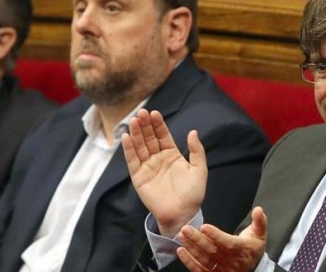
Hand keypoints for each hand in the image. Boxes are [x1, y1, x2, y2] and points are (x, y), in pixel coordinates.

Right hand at [122, 109, 206, 236]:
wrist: (182, 213)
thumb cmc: (193, 194)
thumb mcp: (199, 170)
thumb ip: (197, 151)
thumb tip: (193, 132)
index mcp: (172, 155)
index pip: (163, 135)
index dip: (158, 125)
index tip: (155, 113)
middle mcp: (158, 159)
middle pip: (149, 138)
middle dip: (145, 125)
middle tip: (142, 112)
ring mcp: (147, 167)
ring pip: (140, 146)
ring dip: (136, 133)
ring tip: (134, 120)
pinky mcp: (138, 177)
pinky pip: (132, 160)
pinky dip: (128, 149)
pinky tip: (126, 136)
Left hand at [177, 206, 267, 271]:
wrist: (253, 269)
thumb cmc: (252, 249)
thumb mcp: (259, 234)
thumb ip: (259, 221)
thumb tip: (258, 209)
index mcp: (242, 249)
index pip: (227, 243)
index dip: (215, 235)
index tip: (204, 226)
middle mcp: (231, 261)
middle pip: (212, 251)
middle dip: (197, 239)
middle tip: (186, 229)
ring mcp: (221, 269)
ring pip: (204, 260)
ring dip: (191, 248)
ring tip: (182, 236)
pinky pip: (199, 270)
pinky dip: (189, 261)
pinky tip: (181, 251)